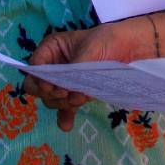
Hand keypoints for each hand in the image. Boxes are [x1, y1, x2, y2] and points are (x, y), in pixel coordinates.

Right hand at [24, 18, 153, 130]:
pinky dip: (64, 116)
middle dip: (51, 94)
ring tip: (79, 99)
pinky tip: (67, 124)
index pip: (35, 67)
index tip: (54, 88)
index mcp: (51, 48)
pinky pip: (64, 108)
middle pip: (38, 87)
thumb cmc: (107, 40)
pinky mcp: (74, 93)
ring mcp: (63, 81)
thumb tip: (69, 93)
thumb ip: (75, 70)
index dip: (40, 79)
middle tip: (66, 94)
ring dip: (62, 103)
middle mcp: (53, 65)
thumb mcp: (90, 48)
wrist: (129, 47)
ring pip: (51, 99)